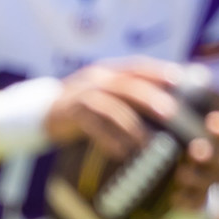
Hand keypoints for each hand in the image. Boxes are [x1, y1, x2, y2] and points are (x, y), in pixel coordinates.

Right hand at [45, 60, 180, 159]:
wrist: (40, 113)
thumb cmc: (81, 106)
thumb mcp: (103, 93)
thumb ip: (126, 94)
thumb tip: (166, 105)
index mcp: (108, 71)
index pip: (136, 66)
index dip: (158, 71)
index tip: (179, 80)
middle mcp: (96, 79)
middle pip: (126, 85)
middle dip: (150, 98)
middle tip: (170, 114)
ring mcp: (82, 95)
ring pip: (110, 107)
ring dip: (130, 125)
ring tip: (146, 143)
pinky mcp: (70, 113)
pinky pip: (92, 126)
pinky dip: (108, 139)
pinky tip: (120, 152)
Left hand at [171, 109, 218, 209]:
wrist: (187, 189)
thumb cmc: (184, 149)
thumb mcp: (188, 131)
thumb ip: (185, 111)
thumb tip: (183, 76)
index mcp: (218, 143)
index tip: (212, 120)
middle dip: (209, 154)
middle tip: (197, 150)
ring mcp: (210, 182)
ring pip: (207, 181)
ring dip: (194, 177)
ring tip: (182, 174)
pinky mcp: (197, 201)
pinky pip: (194, 203)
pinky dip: (185, 200)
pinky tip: (175, 197)